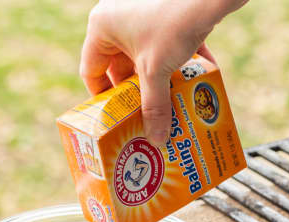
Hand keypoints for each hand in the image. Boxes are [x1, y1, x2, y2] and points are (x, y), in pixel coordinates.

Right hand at [80, 0, 245, 145]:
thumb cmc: (173, 21)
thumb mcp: (158, 70)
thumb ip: (154, 106)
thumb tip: (155, 141)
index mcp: (102, 27)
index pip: (91, 70)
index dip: (104, 99)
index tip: (117, 120)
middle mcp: (118, 17)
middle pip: (122, 66)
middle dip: (138, 94)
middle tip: (148, 119)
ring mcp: (144, 13)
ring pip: (148, 57)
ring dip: (162, 82)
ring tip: (173, 108)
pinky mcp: (168, 12)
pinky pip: (168, 44)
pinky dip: (180, 63)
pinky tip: (197, 84)